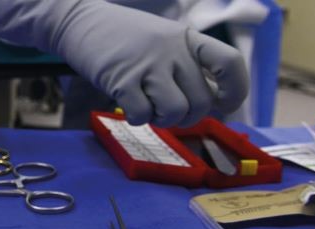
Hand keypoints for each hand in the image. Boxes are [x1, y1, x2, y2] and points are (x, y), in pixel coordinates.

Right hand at [0, 0, 248, 125]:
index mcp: (188, 38)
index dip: (235, 91)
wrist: (78, 22)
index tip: (224, 104)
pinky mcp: (122, 79)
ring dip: (164, 120)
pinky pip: (143, 115)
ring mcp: (148, 64)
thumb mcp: (163, 39)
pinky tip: (128, 105)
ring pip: (177, 112)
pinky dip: (138, 118)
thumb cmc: (123, 38)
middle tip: (169, 112)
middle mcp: (173, 49)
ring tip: (149, 109)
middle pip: (203, 101)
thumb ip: (186, 64)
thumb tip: (211, 103)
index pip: (230, 63)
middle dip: (188, 117)